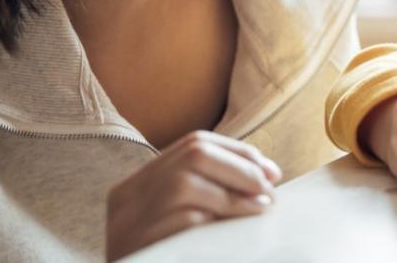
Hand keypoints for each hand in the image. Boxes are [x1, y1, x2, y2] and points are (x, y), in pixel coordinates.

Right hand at [106, 131, 281, 260]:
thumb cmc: (172, 260)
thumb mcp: (185, 227)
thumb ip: (208, 198)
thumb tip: (265, 177)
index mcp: (136, 189)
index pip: (192, 145)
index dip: (238, 153)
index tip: (271, 172)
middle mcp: (126, 200)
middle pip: (193, 154)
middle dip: (241, 168)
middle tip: (269, 192)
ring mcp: (126, 225)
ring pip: (185, 183)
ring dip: (235, 194)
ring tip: (261, 210)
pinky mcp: (137, 247)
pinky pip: (183, 221)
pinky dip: (217, 220)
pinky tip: (239, 232)